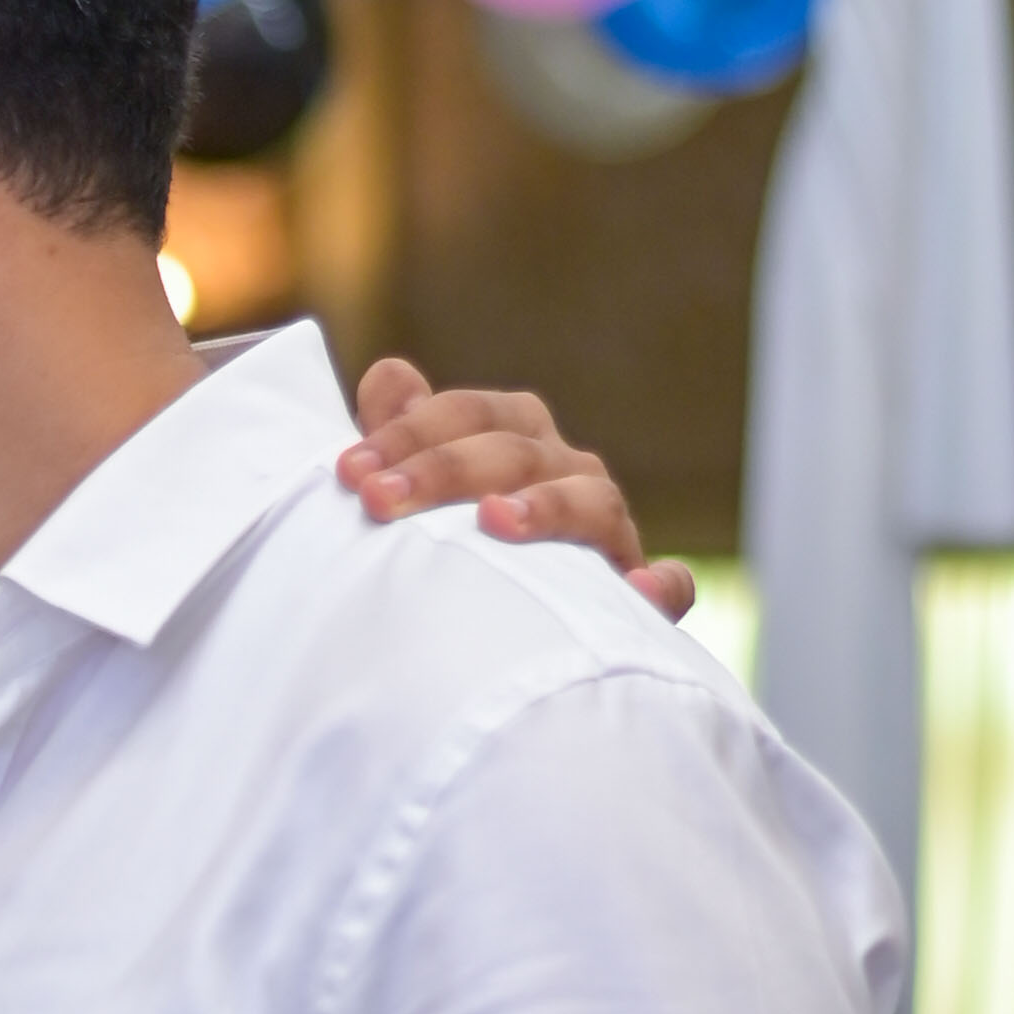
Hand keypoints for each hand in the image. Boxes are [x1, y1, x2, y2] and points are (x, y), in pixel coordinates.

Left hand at [340, 350, 693, 621]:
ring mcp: (609, 528)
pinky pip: (664, 585)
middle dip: (443, 470)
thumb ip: (407, 432)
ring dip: (546, 508)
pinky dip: (657, 586)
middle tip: (378, 501)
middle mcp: (567, 469)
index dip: (406, 433)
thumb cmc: (458, 544)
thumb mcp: (426, 485)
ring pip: (590, 501)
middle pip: (513, 452)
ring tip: (495, 521)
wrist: (513, 639)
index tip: (348, 471)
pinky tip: (633, 592)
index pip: (465, 414)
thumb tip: (387, 374)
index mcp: (516, 435)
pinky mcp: (641, 590)